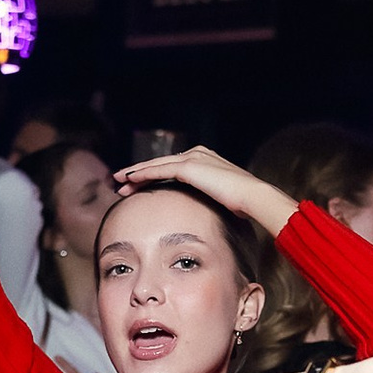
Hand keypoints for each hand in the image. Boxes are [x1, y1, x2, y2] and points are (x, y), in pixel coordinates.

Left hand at [113, 145, 293, 237]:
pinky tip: (128, 181)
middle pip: (161, 164)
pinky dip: (141, 174)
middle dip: (140, 173)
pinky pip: (158, 170)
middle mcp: (197, 154)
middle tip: (122, 182)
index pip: (173, 167)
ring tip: (118, 182)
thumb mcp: (223, 201)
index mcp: (205, 161)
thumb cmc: (244, 205)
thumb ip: (211, 202)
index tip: (140, 186)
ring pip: (155, 165)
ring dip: (135, 173)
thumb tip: (206, 218)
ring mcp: (193, 158)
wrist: (254, 198)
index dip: (154, 176)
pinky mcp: (189, 167)